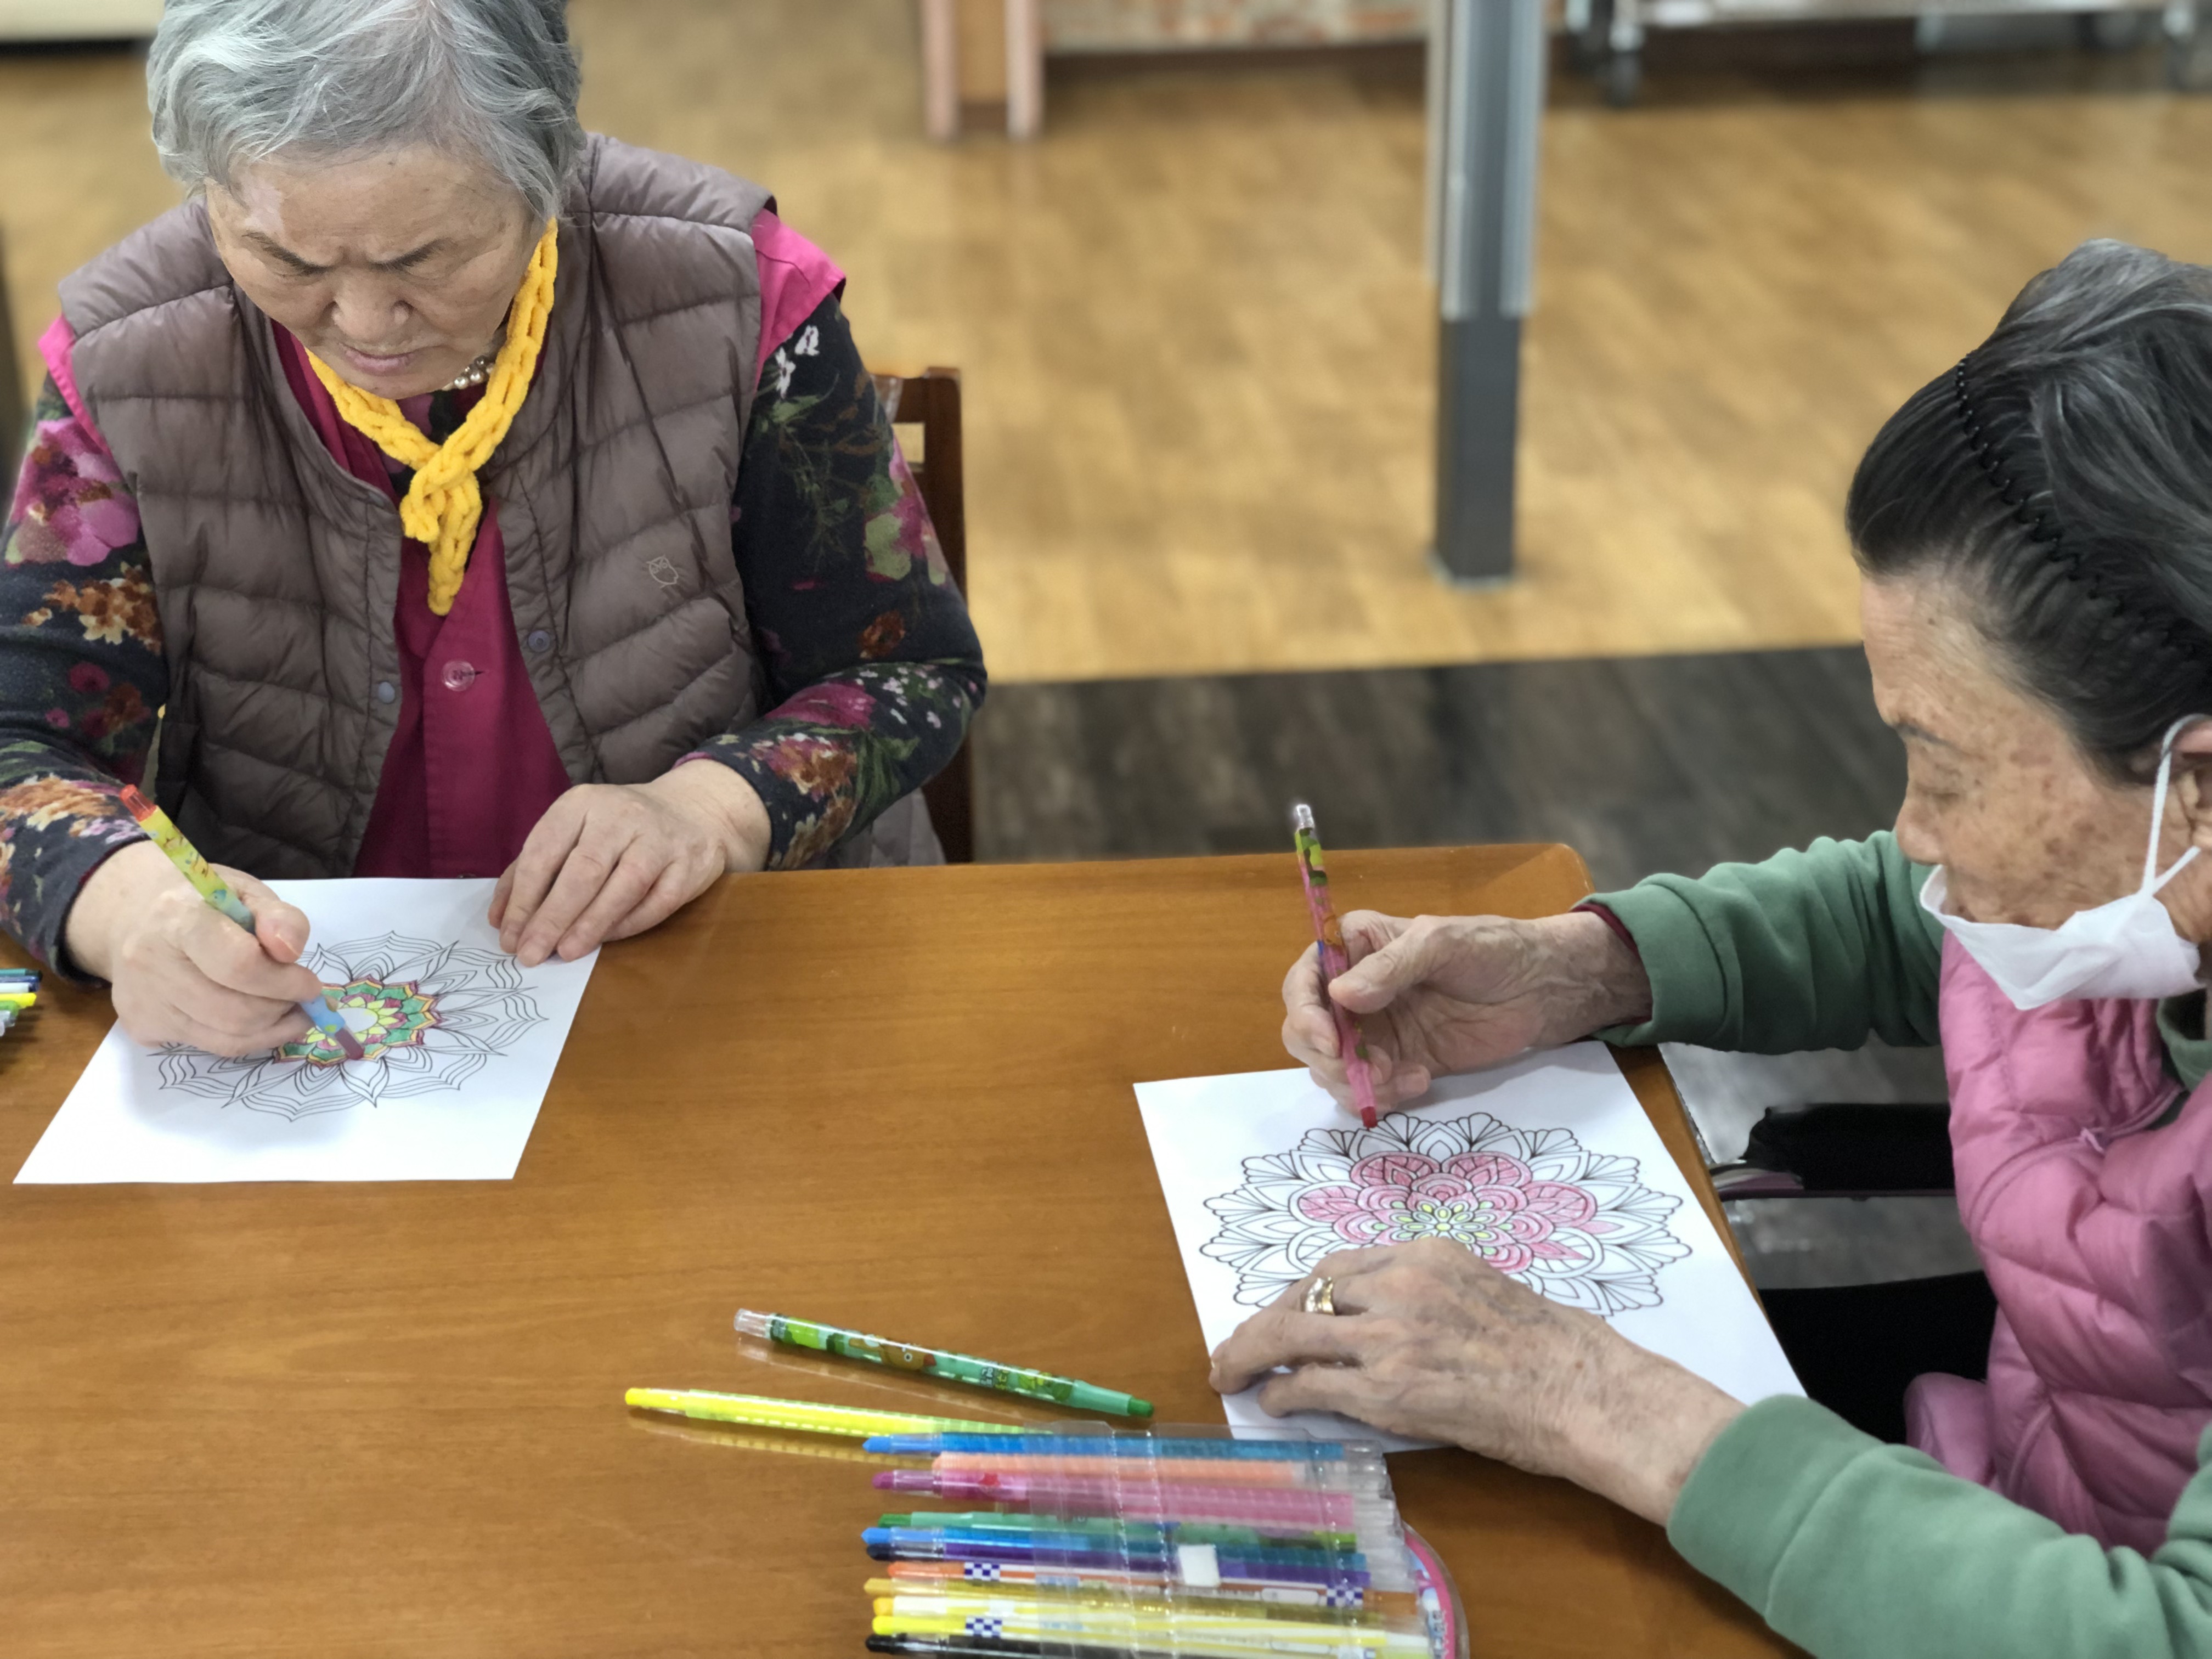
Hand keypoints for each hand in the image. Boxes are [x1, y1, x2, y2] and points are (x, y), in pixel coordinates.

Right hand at [63, 840, 325, 1054]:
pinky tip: (258, 1019)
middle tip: (304, 999)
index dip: (285, 981)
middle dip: (282, 1009)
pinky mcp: (142, 1026)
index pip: (239, 964)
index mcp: (178, 917)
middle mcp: (150, 962)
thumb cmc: (202, 902)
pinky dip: (246, 1038)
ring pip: (225, 1038)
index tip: (311, 983)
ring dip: (271, 1029)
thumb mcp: (246, 892)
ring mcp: (142, 1000)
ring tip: (290, 1010)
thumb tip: (291, 951)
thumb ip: (278, 917)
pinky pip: (208, 1045)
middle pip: (234, 1011)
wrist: (134, 916)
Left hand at [489, 761, 770, 965]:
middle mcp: (621, 815)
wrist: (692, 810)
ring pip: (624, 886)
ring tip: (565, 953)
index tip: (509, 936)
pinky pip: (656, 902)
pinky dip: (628, 924)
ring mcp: (659, 839)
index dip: (524, 898)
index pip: (544, 851)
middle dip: (552, 917)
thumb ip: (533, 869)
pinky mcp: (688, 865)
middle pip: (583, 871)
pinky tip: (605, 941)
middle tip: (531, 954)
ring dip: (591, 924)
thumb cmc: (617, 828)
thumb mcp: (572, 831)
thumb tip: (501, 920)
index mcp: (581, 804)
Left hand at [1208, 1239, 1742, 1525]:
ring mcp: (1391, 1336)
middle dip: (1264, 1319)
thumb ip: (1424, 1293)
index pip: (1338, 1265)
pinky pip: (1312, 1384)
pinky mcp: (1388, 1389)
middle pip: (1306, 1292)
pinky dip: (1282, 1392)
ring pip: (1293, 1333)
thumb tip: (1376, 1319)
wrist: (1582, 1390)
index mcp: (1424, 1254)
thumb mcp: (1479, 1287)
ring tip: (1230, 1372)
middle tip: (1238, 1345)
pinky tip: (1271, 1403)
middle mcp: (1400, 1284)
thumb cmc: (1549, 1348)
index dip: (1300, 1292)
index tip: (1285, 1312)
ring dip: (1252, 1352)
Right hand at [1281, 910, 1651, 1111]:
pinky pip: (1368, 1088)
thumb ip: (1391, 968)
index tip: (1329, 1040)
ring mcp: (1377, 1031)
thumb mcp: (1441, 944)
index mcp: (1356, 949)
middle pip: (1307, 1030)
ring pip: (1331, 1067)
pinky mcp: (1400, 1063)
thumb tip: (1341, 996)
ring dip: (1355, 1082)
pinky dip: (1381, 1095)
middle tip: (1365, 1072)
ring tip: (1400, 1079)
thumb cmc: (1493, 950)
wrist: (1542, 990)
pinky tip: (1419, 1082)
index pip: (1305, 979)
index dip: (1304, 1011)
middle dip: (1326, 1057)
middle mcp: (1355, 992)